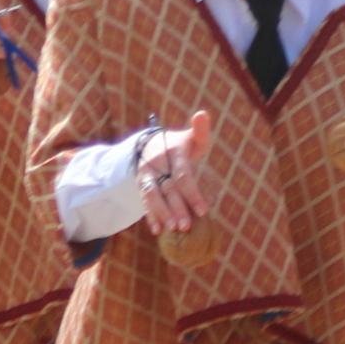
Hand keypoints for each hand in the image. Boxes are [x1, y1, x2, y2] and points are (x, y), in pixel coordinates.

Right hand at [139, 109, 215, 233]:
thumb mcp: (191, 137)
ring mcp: (146, 173)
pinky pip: (144, 200)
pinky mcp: (141, 183)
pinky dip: (150, 215)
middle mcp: (157, 162)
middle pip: (168, 188)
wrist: (151, 143)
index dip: (192, 193)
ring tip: (172, 229)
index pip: (183, 175)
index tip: (203, 210)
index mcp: (173, 152)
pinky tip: (157, 229)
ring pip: (153, 195)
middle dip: (177, 208)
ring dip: (161, 213)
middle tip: (186, 226)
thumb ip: (200, 131)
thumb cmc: (180, 145)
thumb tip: (202, 114)